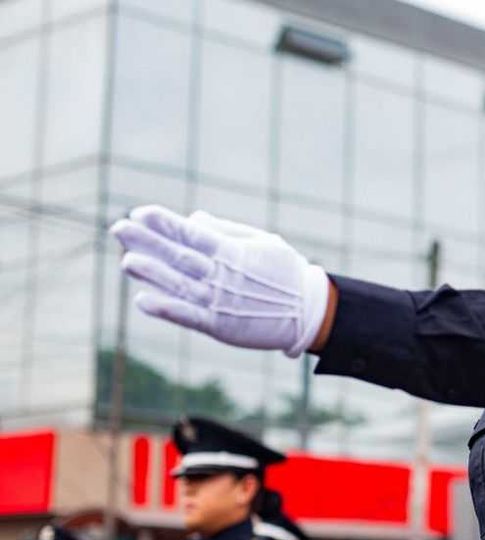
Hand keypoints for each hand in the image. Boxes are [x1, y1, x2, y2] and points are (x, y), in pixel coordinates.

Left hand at [110, 205, 328, 357]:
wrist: (309, 312)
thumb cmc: (286, 272)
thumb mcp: (263, 242)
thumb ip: (226, 231)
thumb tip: (194, 217)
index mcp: (233, 252)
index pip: (193, 234)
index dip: (166, 222)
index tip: (140, 211)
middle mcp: (223, 275)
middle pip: (179, 256)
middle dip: (148, 242)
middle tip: (118, 228)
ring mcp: (221, 301)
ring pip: (179, 284)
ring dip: (151, 272)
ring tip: (126, 259)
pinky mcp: (220, 325)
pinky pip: (188, 316)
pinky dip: (166, 308)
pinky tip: (143, 300)